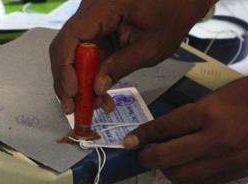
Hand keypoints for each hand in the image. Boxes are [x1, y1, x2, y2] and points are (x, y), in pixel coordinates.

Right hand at [50, 0, 214, 113]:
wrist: (182, 0)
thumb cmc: (172, 15)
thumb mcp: (150, 47)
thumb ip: (120, 67)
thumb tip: (96, 89)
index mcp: (103, 8)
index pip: (70, 37)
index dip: (66, 67)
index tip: (73, 92)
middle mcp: (90, 10)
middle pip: (65, 48)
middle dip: (67, 80)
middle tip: (74, 108)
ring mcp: (92, 20)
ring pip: (72, 54)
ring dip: (79, 82)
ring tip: (91, 107)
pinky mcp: (98, 30)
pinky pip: (86, 54)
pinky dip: (90, 75)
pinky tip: (99, 96)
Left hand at [123, 71, 247, 183]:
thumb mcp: (221, 94)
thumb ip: (195, 113)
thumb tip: (167, 130)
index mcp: (210, 112)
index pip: (165, 128)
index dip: (142, 135)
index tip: (130, 140)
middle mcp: (216, 139)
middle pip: (168, 157)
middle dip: (148, 158)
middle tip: (141, 155)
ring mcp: (229, 160)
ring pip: (183, 176)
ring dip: (167, 172)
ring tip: (163, 164)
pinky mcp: (239, 173)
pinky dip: (188, 181)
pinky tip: (184, 173)